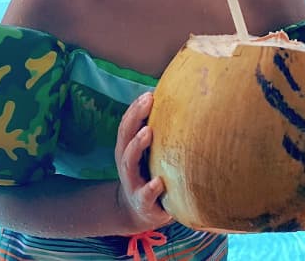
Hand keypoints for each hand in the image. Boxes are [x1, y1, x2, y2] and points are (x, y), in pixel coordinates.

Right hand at [114, 91, 170, 233]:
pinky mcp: (143, 203)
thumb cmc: (148, 173)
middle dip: (135, 117)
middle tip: (147, 101)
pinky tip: (159, 182)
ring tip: (148, 132)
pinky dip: (150, 188)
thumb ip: (156, 133)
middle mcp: (126, 163)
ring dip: (137, 145)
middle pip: (125, 136)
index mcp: (128, 148)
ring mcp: (133, 182)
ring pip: (130, 162)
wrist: (139, 212)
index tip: (149, 93)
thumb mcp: (148, 153)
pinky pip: (145, 195)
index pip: (127, 124)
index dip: (135, 108)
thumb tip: (178, 101)